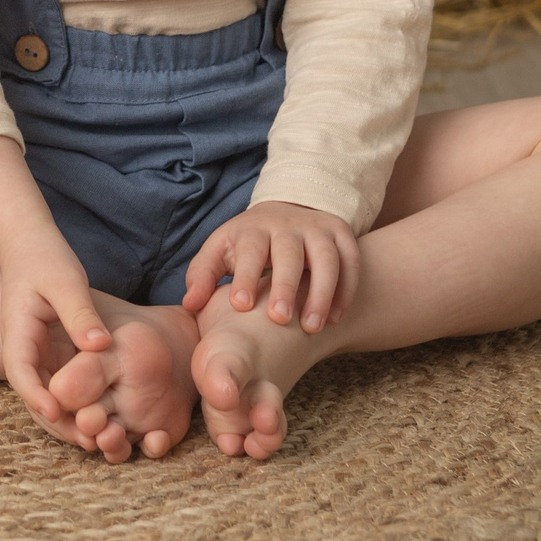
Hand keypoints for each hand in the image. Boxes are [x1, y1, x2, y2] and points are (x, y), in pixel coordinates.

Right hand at [0, 235, 113, 433]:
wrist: (31, 246)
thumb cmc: (46, 258)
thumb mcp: (65, 281)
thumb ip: (81, 312)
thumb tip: (100, 345)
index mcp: (18, 332)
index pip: (20, 372)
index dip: (37, 397)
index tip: (58, 414)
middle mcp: (23, 350)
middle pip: (33, 395)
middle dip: (57, 421)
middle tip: (89, 441)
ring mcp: (36, 355)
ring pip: (47, 396)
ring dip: (68, 419)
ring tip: (98, 439)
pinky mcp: (51, 356)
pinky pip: (61, 386)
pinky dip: (77, 404)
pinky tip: (102, 415)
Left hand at [180, 201, 357, 332]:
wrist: (286, 212)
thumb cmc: (247, 244)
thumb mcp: (220, 252)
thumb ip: (202, 276)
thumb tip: (190, 304)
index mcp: (253, 229)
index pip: (250, 250)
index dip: (246, 277)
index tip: (241, 306)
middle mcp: (287, 225)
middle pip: (289, 253)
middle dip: (285, 286)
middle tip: (280, 320)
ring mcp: (317, 229)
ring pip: (326, 258)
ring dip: (322, 293)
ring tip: (312, 328)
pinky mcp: (341, 235)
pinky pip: (350, 261)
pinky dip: (346, 289)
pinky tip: (334, 318)